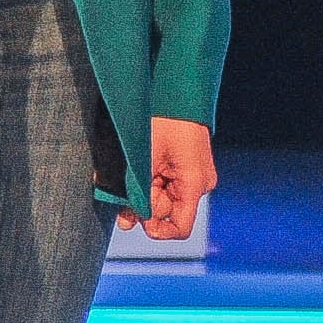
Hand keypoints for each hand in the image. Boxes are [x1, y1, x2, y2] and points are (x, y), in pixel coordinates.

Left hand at [129, 118, 216, 239]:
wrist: (175, 92)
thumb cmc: (164, 119)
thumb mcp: (146, 159)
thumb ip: (138, 193)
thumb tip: (127, 223)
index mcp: (195, 184)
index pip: (180, 227)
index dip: (157, 230)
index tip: (136, 219)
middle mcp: (198, 184)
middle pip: (167, 212)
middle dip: (143, 205)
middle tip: (125, 191)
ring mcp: (191, 176)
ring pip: (162, 197)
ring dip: (142, 192)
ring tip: (129, 176)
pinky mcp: (184, 168)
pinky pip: (164, 184)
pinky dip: (148, 182)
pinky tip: (137, 171)